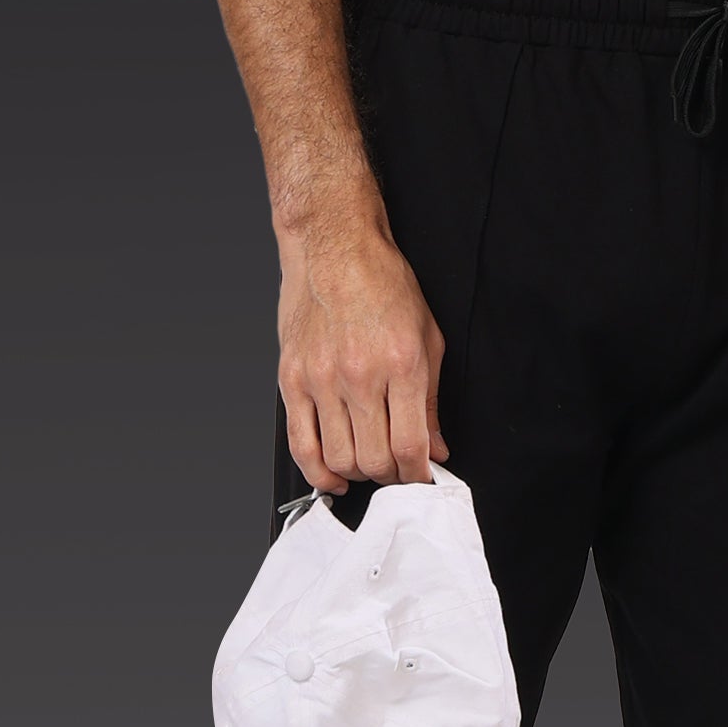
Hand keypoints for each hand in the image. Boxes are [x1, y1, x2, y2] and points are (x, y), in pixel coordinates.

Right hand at [277, 221, 447, 489]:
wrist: (334, 248)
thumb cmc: (383, 285)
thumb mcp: (428, 337)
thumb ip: (432, 400)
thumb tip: (436, 448)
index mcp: (401, 365)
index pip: (409, 446)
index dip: (418, 475)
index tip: (422, 477)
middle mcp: (359, 376)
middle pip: (374, 460)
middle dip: (392, 477)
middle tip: (398, 471)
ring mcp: (320, 380)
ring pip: (339, 458)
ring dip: (358, 475)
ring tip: (369, 467)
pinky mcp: (291, 380)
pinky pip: (301, 444)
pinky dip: (318, 472)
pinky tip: (333, 477)